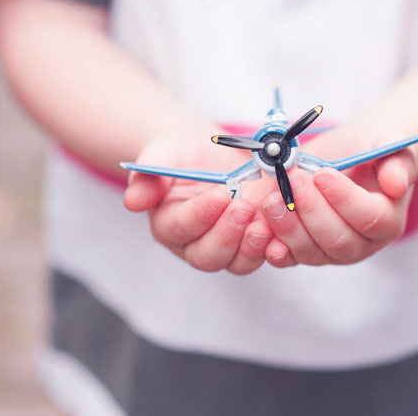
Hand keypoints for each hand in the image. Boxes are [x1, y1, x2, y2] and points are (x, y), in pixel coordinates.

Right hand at [123, 130, 275, 274]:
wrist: (215, 154)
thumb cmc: (184, 155)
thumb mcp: (162, 154)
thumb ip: (148, 175)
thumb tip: (132, 201)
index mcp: (169, 224)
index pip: (180, 228)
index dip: (201, 215)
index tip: (221, 194)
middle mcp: (196, 244)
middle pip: (208, 256)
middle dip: (227, 235)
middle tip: (244, 207)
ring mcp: (228, 247)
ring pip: (237, 263)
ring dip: (251, 247)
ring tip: (265, 224)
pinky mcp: (254, 244)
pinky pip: (265, 256)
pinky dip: (275, 248)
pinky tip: (284, 231)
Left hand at [259, 125, 417, 266]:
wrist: (345, 155)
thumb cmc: (369, 149)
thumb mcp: (388, 145)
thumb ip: (398, 163)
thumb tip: (397, 185)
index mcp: (388, 220)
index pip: (370, 219)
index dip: (345, 199)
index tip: (323, 174)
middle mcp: (361, 243)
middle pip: (338, 240)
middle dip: (311, 210)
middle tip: (292, 179)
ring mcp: (331, 252)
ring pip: (311, 251)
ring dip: (288, 226)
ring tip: (272, 197)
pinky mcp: (305, 251)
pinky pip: (290, 258)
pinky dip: (275, 248)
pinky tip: (261, 231)